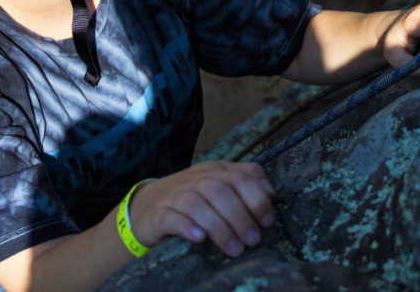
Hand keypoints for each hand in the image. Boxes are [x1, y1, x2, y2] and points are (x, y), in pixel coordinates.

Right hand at [128, 161, 275, 257]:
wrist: (147, 205)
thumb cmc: (193, 197)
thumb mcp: (219, 183)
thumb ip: (245, 182)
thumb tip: (272, 193)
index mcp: (215, 170)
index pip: (241, 175)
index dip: (257, 197)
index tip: (266, 221)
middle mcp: (196, 179)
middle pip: (220, 190)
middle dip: (240, 216)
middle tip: (253, 240)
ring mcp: (175, 195)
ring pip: (197, 205)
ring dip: (220, 227)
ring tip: (235, 249)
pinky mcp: (158, 214)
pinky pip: (172, 218)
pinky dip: (188, 227)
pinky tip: (200, 239)